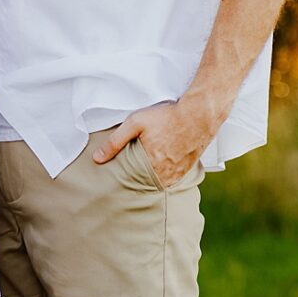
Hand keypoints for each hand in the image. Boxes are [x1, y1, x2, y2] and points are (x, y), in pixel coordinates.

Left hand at [94, 99, 216, 186]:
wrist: (201, 112)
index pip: (131, 183)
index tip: (119, 177)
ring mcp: (179, 173)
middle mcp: (166, 174)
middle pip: (146, 184)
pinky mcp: (188, 169)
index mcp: (151, 166)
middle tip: (133, 170)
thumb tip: (97, 159)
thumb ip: (115, 142)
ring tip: (147, 166)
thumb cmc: (167, 116)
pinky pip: (173, 178)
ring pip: (160, 182)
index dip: (125, 179)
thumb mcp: (136, 123)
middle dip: (138, 179)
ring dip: (153, 177)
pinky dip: (165, 174)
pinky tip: (162, 164)